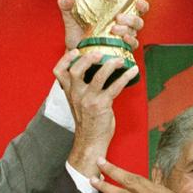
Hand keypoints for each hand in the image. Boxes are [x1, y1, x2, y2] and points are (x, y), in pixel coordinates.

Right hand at [53, 52, 138, 176]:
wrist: (90, 142)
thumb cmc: (87, 121)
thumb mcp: (78, 102)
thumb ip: (81, 88)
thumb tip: (95, 70)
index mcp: (69, 92)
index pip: (59, 71)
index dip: (66, 58)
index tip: (76, 50)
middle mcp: (76, 94)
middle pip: (76, 70)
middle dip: (88, 58)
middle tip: (100, 53)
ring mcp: (89, 100)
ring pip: (98, 76)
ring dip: (111, 65)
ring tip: (120, 60)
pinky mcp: (102, 105)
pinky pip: (115, 87)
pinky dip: (125, 77)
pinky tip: (133, 72)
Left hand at [59, 0, 148, 51]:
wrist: (74, 53)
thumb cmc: (76, 33)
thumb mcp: (71, 19)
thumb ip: (67, 7)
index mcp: (116, 13)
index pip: (136, 7)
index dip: (142, 4)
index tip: (139, 1)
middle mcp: (123, 25)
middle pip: (138, 20)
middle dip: (132, 18)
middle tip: (118, 18)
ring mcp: (123, 38)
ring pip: (136, 31)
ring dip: (128, 29)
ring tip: (114, 29)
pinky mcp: (121, 49)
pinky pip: (132, 45)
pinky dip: (130, 41)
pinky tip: (122, 39)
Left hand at [91, 158, 192, 192]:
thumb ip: (159, 189)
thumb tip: (153, 178)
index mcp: (158, 190)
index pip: (135, 177)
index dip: (119, 169)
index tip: (106, 163)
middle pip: (127, 181)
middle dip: (110, 172)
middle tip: (97, 164)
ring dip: (106, 188)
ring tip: (94, 182)